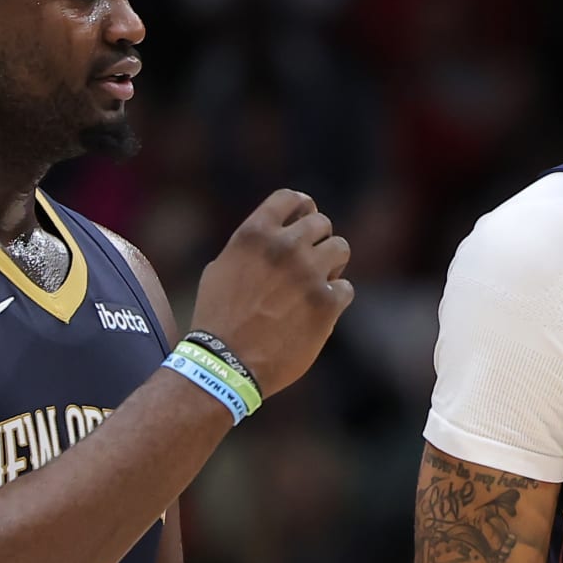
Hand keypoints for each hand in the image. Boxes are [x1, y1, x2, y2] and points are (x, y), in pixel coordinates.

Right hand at [189, 189, 352, 396]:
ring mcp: (308, 274)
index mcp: (255, 233)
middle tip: (309, 263)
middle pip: (321, 223)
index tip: (303, 220)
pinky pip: (346, 288)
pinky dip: (335, 299)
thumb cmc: (217, 319)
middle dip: (317, 241)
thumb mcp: (220, 269)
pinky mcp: (326, 304)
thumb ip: (250, 248)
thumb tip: (272, 236)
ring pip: (340, 249)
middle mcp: (284, 247)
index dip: (301, 208)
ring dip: (331, 265)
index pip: (292, 198)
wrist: (225, 364)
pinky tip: (318, 312)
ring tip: (316, 285)